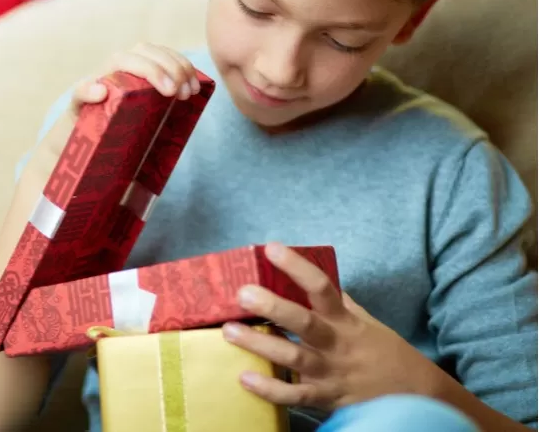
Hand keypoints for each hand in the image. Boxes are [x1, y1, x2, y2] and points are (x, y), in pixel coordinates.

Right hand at [38, 42, 201, 164]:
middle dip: (168, 67)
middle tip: (183, 93)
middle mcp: (115, 71)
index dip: (179, 63)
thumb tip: (198, 94)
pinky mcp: (76, 105)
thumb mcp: (147, 117)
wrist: (81, 156)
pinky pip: (79, 91)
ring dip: (146, 70)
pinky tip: (102, 94)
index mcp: (134, 71)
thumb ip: (165, 104)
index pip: (158, 52)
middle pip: (142, 52)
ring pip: (117, 61)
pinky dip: (90, 90)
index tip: (194, 88)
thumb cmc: (121, 134)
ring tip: (167, 92)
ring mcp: (95, 84)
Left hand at [222, 243, 443, 410]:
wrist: (417, 398)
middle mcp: (336, 344)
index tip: (272, 248)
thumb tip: (316, 274)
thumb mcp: (365, 321)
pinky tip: (245, 377)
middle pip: (303, 322)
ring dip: (259, 345)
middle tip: (242, 293)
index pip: (321, 286)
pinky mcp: (325, 399)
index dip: (297, 267)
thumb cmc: (385, 353)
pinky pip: (294, 396)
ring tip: (229, 332)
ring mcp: (329, 373)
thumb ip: (338, 302)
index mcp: (345, 320)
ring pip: (292, 358)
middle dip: (271, 307)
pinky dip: (270, 389)